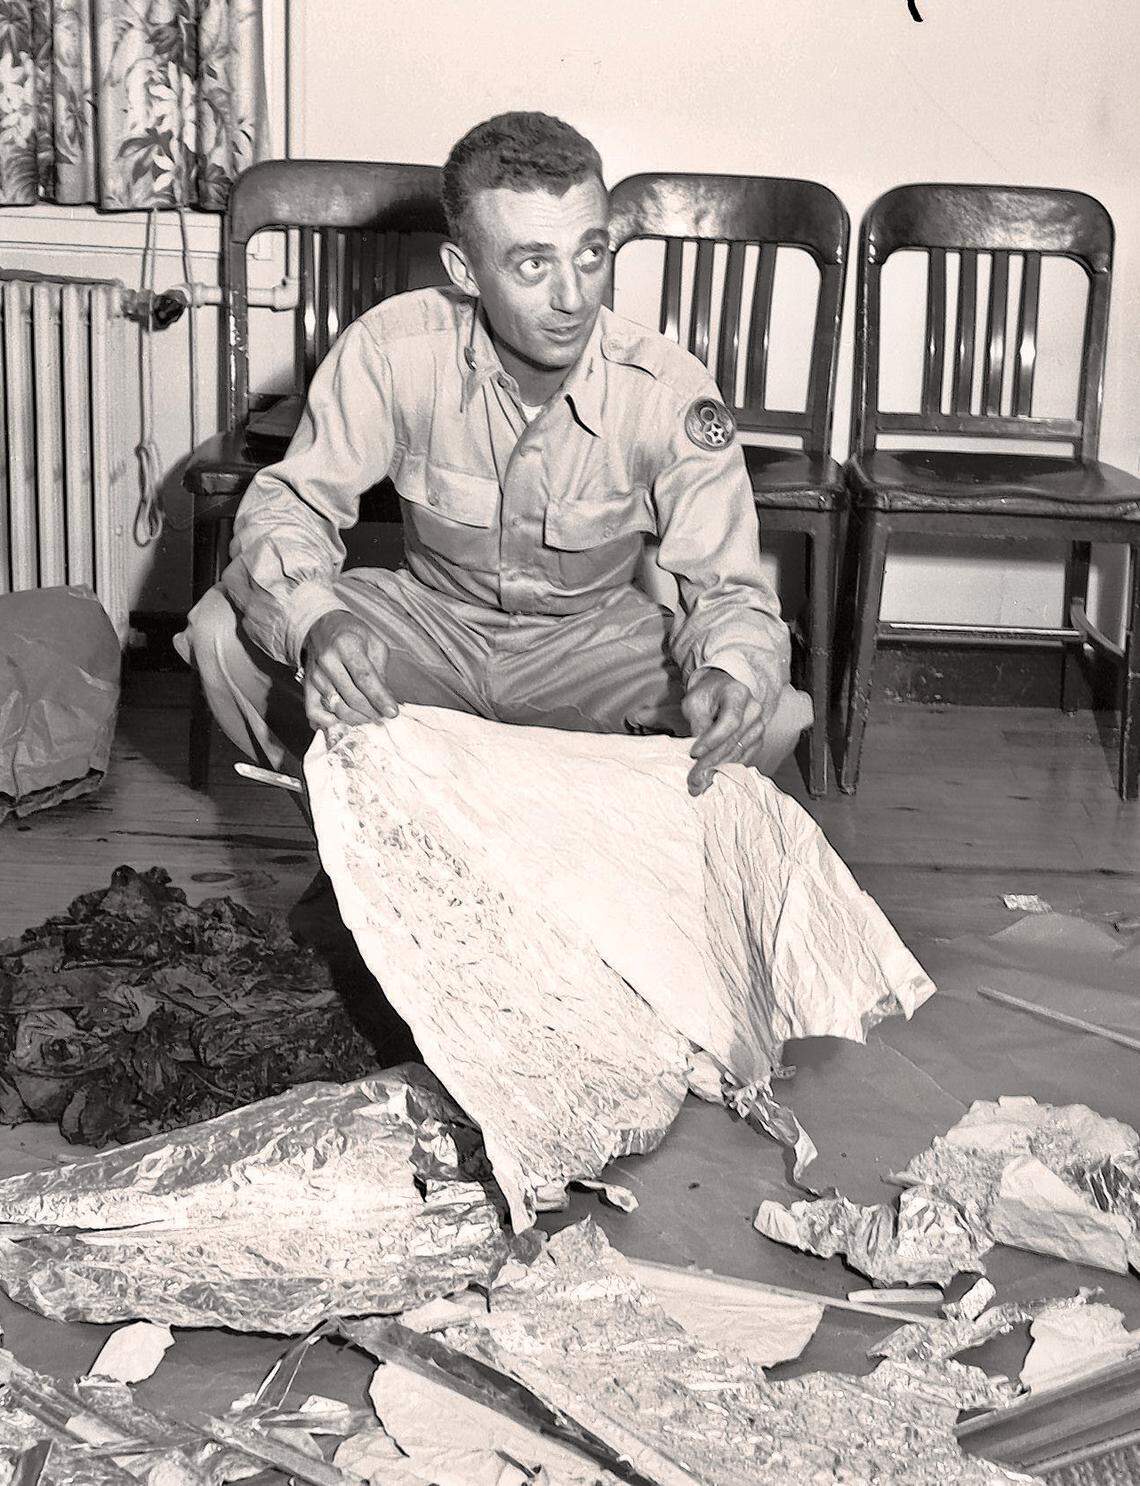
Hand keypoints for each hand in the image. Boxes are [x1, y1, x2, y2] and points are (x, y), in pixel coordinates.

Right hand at [300, 611, 398, 730]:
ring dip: (357, 718)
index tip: (392, 712)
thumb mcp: (373, 643)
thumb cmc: (352, 635)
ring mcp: (315, 675)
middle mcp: (327, 660)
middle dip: (372, 712)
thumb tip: (386, 698)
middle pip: (352, 696)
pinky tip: (344, 720)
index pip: (364, 677)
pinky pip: (315, 712)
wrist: (321, 628)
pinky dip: (330, 721)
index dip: (379, 697)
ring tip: (369, 716)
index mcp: (346, 644)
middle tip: (383, 715)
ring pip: (338, 707)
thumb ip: (380, 670)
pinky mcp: (306, 687)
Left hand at [682, 667, 766, 794]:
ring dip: (717, 769)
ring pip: (738, 753)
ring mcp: (758, 726)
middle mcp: (753, 710)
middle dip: (711, 762)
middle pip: (734, 741)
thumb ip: (697, 723)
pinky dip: (727, 768)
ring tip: (698, 782)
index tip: (694, 753)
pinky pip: (743, 758)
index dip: (712, 740)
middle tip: (693, 778)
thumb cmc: (706, 695)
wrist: (720, 691)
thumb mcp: (694, 702)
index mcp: (738, 694)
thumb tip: (699, 752)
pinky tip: (711, 776)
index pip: (730, 721)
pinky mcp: (757, 740)